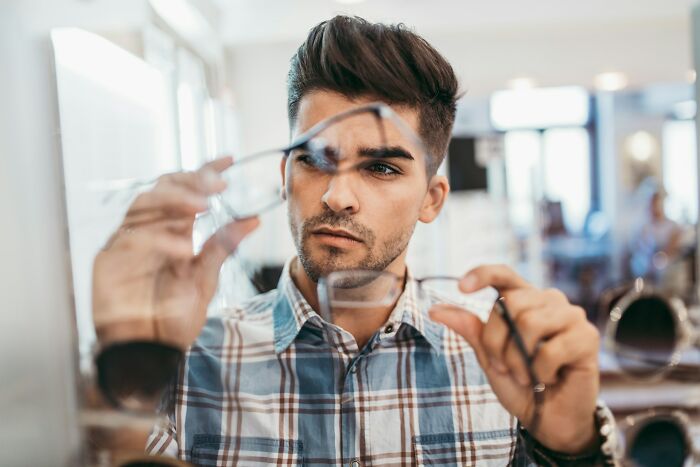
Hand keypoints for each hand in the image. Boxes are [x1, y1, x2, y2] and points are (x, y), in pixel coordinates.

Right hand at [92, 157, 258, 348]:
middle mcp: (147, 232)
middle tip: (217, 185)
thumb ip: (223, 245)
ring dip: (174, 200)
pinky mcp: (107, 261)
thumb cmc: (174, 317)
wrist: (150, 354)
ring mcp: (125, 244)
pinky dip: (159, 240)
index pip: (185, 190)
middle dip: (190, 182)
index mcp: (172, 231)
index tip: (228, 159)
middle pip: (161, 188)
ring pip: (144, 204)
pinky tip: (183, 248)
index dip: (204, 170)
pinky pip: (132, 239)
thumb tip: (253, 218)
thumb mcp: (205, 277)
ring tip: (204, 206)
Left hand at [429, 265, 599, 453]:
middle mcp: (550, 300)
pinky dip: (541, 372)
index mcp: (525, 299)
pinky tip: (547, 379)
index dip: (483, 274)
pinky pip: (552, 349)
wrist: (547, 418)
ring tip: (524, 375)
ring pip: (530, 323)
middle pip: (511, 303)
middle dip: (497, 341)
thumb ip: (470, 329)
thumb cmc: (519, 382)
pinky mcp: (587, 337)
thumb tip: (435, 310)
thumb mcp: (489, 356)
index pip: (504, 275)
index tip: (461, 287)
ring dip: (518, 359)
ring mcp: (572, 316)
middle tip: (503, 366)